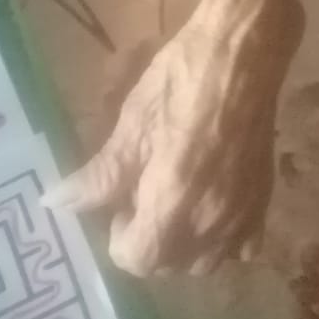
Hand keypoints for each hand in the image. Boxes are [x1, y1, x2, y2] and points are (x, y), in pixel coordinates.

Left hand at [46, 0, 300, 274]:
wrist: (242, 54)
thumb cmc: (179, 82)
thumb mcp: (131, 125)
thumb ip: (98, 177)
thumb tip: (54, 205)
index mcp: (172, 206)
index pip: (135, 260)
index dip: (118, 234)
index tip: (120, 197)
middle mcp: (211, 224)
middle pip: (168, 265)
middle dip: (148, 238)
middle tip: (144, 188)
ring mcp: (243, 216)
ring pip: (205, 261)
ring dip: (182, 242)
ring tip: (175, 193)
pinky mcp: (264, 200)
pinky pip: (241, 246)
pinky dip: (221, 236)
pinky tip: (210, 200)